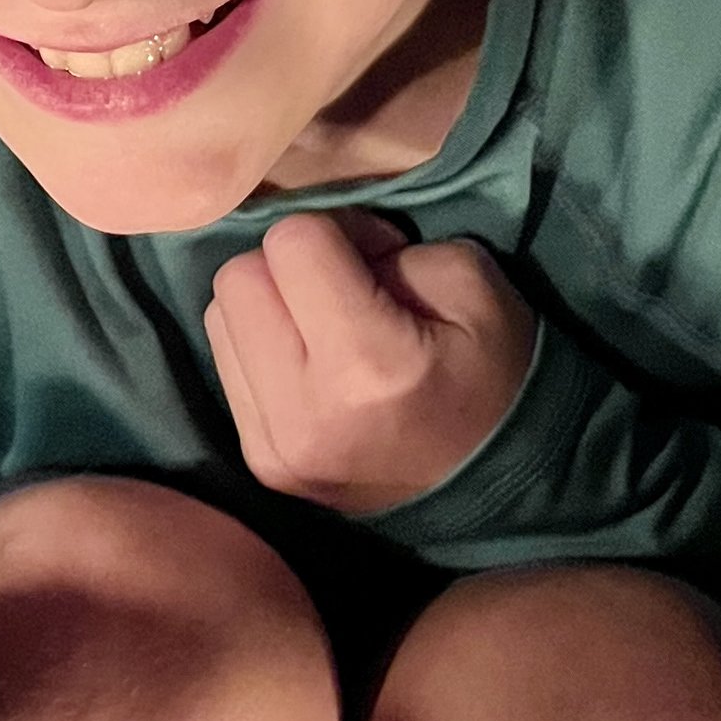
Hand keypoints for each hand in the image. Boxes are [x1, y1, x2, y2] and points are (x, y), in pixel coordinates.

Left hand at [204, 211, 536, 515]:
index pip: (291, 244)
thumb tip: (329, 248)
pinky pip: (229, 368)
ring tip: (326, 326)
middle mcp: (304, 413)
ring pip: (220, 321)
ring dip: (267, 307)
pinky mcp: (261, 464)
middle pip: (238, 279)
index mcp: (368, 364)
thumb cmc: (497, 378)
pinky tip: (313, 364)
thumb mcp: (475, 285)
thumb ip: (391, 248)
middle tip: (344, 284)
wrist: (500, 490)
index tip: (379, 258)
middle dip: (288, 265)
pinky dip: (264, 350)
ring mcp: (273, 447)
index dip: (337, 231)